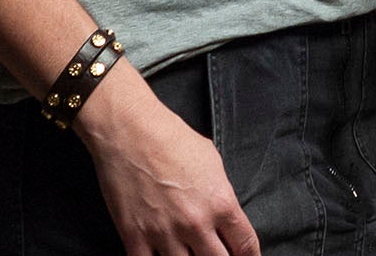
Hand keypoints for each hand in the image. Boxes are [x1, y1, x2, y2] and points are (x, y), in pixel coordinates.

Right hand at [75, 66, 257, 255]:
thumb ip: (220, 194)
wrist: (130, 131)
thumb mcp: (212, 163)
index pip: (245, 245)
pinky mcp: (134, 236)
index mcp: (221, 203)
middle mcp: (196, 223)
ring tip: (190, 253)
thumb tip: (224, 215)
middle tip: (217, 254)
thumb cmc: (172, 139)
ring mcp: (164, 233)